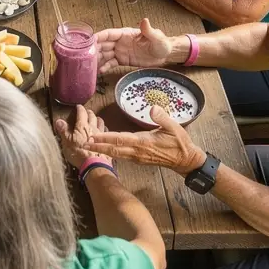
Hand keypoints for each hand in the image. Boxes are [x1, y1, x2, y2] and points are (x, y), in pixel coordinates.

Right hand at [54, 105, 108, 166]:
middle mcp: (93, 127)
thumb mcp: (67, 142)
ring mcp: (101, 134)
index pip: (82, 113)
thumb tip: (58, 120)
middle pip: (92, 116)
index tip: (78, 106)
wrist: (95, 164)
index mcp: (82, 126)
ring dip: (97, 119)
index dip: (80, 108)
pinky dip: (103, 129)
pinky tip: (103, 131)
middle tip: (87, 112)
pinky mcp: (106, 142)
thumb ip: (63, 130)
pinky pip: (106, 131)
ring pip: (101, 122)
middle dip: (89, 112)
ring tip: (96, 118)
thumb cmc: (79, 152)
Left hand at [87, 104, 205, 175]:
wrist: (185, 160)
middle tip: (83, 143)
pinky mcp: (139, 159)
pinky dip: (111, 151)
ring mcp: (137, 157)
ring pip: (116, 153)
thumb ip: (162, 117)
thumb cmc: (180, 143)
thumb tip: (152, 108)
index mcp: (143, 142)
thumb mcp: (174, 127)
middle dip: (98, 146)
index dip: (105, 138)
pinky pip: (122, 155)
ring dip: (102, 149)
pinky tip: (104, 148)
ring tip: (89, 145)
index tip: (93, 136)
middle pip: (114, 149)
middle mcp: (137, 151)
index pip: (120, 139)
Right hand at [95, 18, 172, 71]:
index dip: (99, 37)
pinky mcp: (123, 61)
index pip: (109, 34)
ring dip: (97, 59)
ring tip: (89, 65)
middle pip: (104, 44)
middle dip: (94, 49)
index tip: (89, 41)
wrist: (165, 55)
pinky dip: (105, 67)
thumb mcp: (156, 37)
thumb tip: (144, 20)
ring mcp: (120, 51)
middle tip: (85, 56)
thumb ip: (148, 30)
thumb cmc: (161, 43)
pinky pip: (111, 63)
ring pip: (105, 54)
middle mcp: (120, 42)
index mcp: (125, 34)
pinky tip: (100, 71)